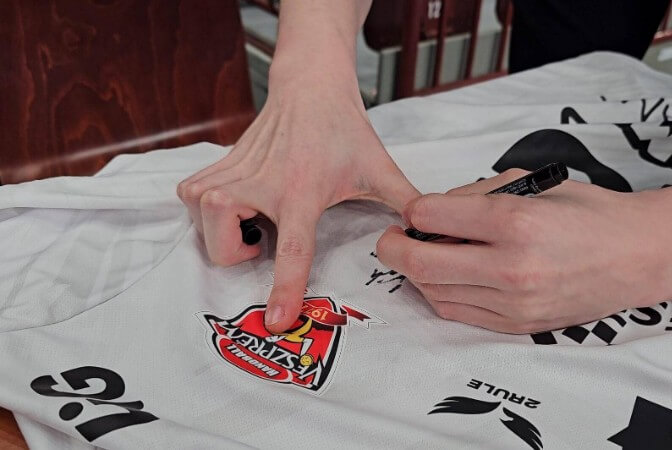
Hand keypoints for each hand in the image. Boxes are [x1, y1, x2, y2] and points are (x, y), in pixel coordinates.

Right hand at [178, 68, 417, 332]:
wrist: (310, 86)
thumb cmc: (344, 129)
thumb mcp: (380, 168)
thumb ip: (406, 202)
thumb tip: (431, 230)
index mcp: (303, 192)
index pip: (293, 251)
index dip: (285, 289)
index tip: (276, 321)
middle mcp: (261, 184)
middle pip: (223, 247)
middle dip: (238, 257)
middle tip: (265, 239)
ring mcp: (233, 172)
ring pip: (200, 223)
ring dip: (221, 233)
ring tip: (253, 219)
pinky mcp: (217, 163)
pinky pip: (189, 199)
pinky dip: (206, 210)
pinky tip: (237, 202)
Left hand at [376, 170, 671, 333]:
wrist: (638, 255)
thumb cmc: (588, 212)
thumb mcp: (531, 183)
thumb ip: (474, 195)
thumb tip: (430, 212)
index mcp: (514, 221)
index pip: (430, 217)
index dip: (412, 211)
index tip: (414, 211)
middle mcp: (511, 267)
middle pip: (421, 263)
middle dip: (394, 248)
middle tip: (391, 239)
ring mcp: (514, 303)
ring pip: (434, 292)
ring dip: (417, 273)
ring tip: (423, 255)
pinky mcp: (518, 324)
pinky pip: (458, 313)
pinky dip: (441, 294)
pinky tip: (446, 277)